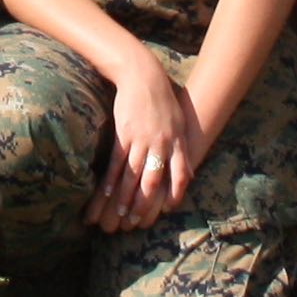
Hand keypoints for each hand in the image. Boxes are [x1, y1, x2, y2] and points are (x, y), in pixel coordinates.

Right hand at [92, 58, 198, 228]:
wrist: (143, 75)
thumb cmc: (164, 100)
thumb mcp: (181, 124)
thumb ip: (184, 150)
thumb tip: (189, 175)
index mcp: (177, 142)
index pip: (180, 175)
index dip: (174, 194)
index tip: (167, 209)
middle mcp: (160, 144)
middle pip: (153, 180)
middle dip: (144, 203)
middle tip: (137, 221)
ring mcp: (140, 140)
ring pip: (133, 175)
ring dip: (125, 197)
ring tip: (120, 214)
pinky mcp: (122, 134)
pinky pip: (117, 161)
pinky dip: (111, 179)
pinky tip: (106, 193)